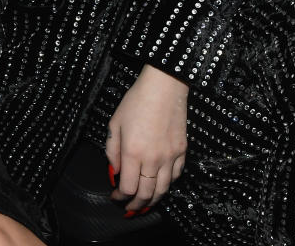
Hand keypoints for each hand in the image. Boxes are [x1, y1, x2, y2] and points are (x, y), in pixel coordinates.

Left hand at [106, 64, 187, 214]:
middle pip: (146, 194)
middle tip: (129, 208)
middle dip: (136, 205)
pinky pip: (175, 176)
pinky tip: (160, 185)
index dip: (120, 197)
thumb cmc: (136, 101)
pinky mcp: (182, 152)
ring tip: (145, 204)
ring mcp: (170, 157)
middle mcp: (153, 159)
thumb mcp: (115, 122)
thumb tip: (114, 171)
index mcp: (133, 152)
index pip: (127, 187)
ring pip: (163, 190)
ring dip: (152, 201)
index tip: (115, 196)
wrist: (164, 87)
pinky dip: (167, 185)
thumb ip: (112, 150)